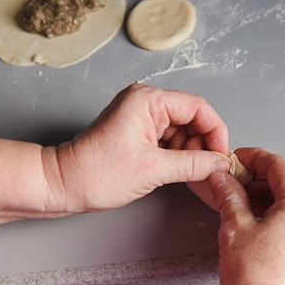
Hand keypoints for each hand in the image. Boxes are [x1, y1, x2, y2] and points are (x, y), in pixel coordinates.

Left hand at [44, 83, 230, 212]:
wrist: (64, 184)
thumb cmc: (96, 173)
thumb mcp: (153, 170)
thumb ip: (193, 164)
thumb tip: (219, 163)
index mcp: (148, 100)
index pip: (198, 107)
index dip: (215, 131)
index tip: (221, 155)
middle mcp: (145, 101)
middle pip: (192, 118)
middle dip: (201, 144)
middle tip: (205, 168)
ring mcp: (141, 115)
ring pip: (182, 130)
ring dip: (190, 151)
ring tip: (188, 173)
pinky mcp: (138, 130)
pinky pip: (169, 138)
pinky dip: (178, 154)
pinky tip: (179, 170)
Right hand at [198, 148, 284, 284]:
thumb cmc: (257, 282)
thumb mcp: (235, 227)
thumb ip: (229, 195)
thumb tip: (223, 180)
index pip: (280, 165)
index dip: (255, 157)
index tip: (239, 157)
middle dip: (268, 170)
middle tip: (242, 173)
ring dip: (275, 188)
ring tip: (245, 193)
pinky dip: (281, 205)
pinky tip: (257, 212)